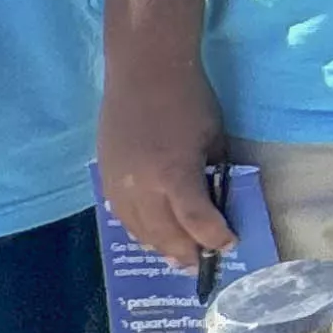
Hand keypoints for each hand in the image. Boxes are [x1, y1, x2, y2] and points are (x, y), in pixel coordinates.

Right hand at [98, 60, 233, 262]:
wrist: (143, 70)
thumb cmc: (188, 99)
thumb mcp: (214, 138)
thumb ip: (214, 173)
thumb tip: (217, 202)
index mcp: (174, 174)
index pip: (196, 222)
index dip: (215, 239)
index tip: (229, 244)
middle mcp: (141, 186)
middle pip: (164, 235)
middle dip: (186, 251)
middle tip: (201, 262)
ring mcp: (117, 182)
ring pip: (138, 230)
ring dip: (159, 245)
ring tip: (177, 254)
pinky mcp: (104, 175)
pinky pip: (120, 214)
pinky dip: (138, 228)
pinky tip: (151, 232)